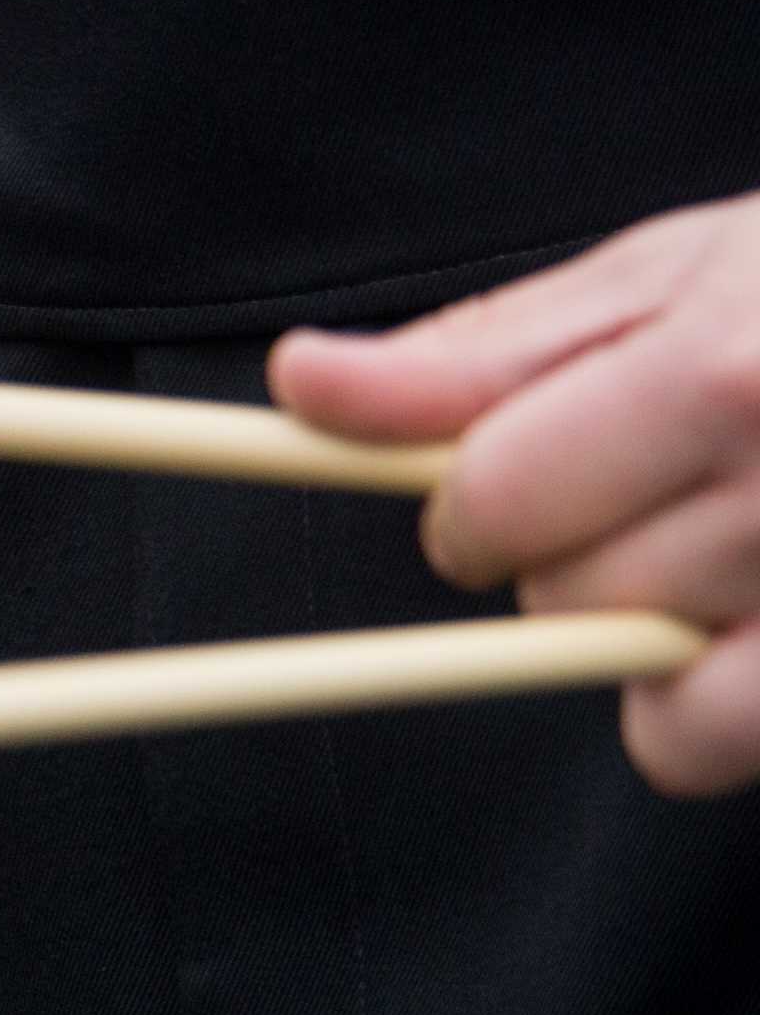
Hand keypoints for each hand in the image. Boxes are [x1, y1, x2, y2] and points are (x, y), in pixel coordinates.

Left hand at [270, 189, 759, 793]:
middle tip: (665, 493)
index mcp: (730, 371)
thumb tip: (299, 389)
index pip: (496, 498)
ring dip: (647, 641)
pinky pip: (718, 742)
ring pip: (648, 692)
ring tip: (723, 551)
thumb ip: (490, 353)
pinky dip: (706, 718)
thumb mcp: (683, 273)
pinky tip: (743, 631)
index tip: (505, 485)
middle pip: (568, 600)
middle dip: (573, 559)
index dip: (474, 504)